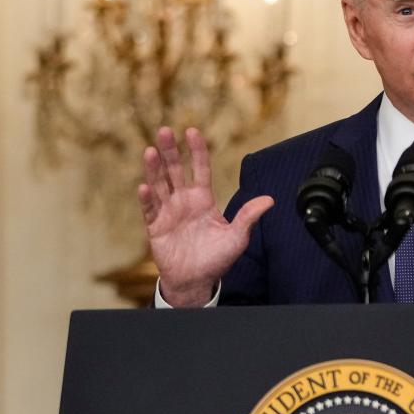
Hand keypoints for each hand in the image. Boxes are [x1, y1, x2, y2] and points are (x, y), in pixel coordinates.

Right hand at [138, 127, 273, 306]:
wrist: (197, 281)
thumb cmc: (218, 258)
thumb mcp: (237, 237)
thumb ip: (248, 216)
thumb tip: (270, 200)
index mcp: (203, 199)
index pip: (200, 169)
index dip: (197, 151)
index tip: (192, 131)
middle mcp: (184, 201)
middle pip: (175, 171)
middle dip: (170, 151)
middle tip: (165, 131)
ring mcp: (168, 212)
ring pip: (159, 185)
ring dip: (154, 169)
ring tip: (150, 151)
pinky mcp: (156, 227)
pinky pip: (149, 210)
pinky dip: (146, 199)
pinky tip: (144, 187)